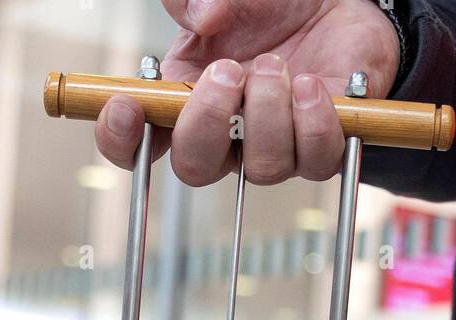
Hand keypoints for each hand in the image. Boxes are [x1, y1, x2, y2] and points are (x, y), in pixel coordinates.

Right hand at [95, 0, 400, 185]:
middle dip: (207, 123)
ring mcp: (273, 148)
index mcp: (185, 101)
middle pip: (195, 168)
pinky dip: (313, 122)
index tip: (125, 105)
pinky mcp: (320, 148)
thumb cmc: (270, 7)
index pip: (139, 144)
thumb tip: (202, 15)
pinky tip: (312, 86)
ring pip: (261, 167)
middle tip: (228, 72)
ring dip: (267, 114)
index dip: (122, 139)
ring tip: (278, 66)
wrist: (332, 6)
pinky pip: (315, 159)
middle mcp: (226, 136)